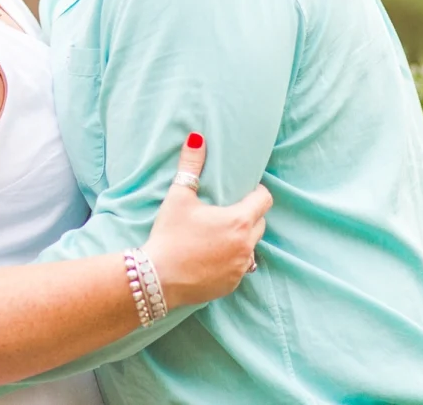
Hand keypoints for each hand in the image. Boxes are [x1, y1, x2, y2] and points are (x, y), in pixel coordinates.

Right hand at [141, 132, 270, 308]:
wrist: (158, 279)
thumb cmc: (170, 235)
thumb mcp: (179, 197)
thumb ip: (190, 166)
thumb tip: (196, 138)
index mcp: (239, 221)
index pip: (264, 200)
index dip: (257, 192)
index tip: (244, 190)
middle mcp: (246, 246)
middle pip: (260, 223)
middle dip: (249, 215)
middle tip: (228, 210)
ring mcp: (240, 268)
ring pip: (251, 247)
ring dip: (241, 239)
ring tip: (220, 233)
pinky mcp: (232, 285)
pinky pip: (240, 267)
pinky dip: (231, 259)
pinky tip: (212, 256)